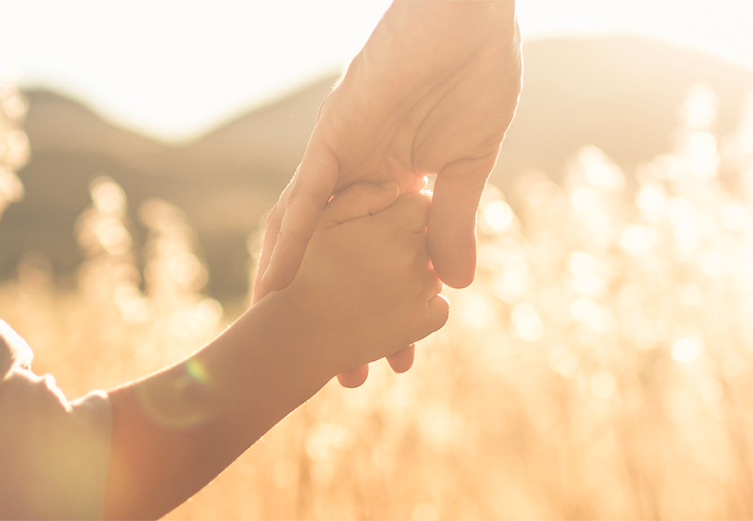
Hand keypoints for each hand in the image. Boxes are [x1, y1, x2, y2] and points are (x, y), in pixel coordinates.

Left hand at [254, 0, 521, 385]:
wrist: (469, 15)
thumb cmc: (477, 72)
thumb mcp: (470, 165)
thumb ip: (454, 222)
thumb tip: (454, 287)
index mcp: (391, 179)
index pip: (377, 256)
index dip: (381, 307)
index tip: (394, 357)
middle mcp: (355, 173)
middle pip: (334, 254)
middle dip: (336, 313)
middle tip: (347, 376)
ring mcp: (340, 156)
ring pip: (308, 234)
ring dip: (299, 289)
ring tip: (286, 341)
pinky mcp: (334, 136)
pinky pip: (304, 196)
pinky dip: (289, 240)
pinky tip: (275, 282)